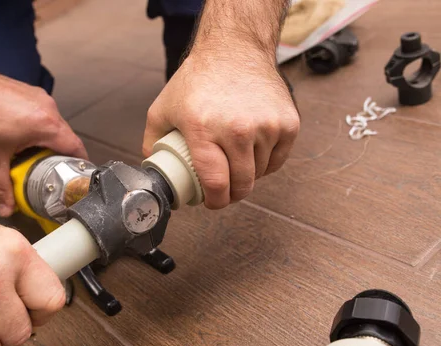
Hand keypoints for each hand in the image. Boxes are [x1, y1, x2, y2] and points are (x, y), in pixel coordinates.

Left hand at [0, 48, 87, 216]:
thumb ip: (1, 187)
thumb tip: (6, 208)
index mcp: (45, 124)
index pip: (76, 148)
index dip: (80, 166)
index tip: (77, 179)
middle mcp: (47, 108)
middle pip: (65, 138)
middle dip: (59, 159)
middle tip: (49, 176)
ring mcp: (38, 97)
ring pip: (52, 127)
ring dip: (46, 144)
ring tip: (31, 159)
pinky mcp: (28, 93)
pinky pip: (41, 115)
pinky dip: (36, 130)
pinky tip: (19, 140)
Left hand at [143, 51, 299, 209]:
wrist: (234, 49)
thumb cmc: (197, 80)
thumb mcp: (162, 108)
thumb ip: (152, 142)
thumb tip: (155, 171)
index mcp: (204, 129)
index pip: (215, 183)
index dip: (215, 201)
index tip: (212, 202)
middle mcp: (238, 129)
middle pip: (241, 184)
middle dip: (232, 195)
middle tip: (224, 191)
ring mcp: (266, 126)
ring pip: (260, 173)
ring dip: (248, 176)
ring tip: (235, 162)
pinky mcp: (288, 123)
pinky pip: (278, 160)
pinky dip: (266, 163)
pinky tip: (252, 153)